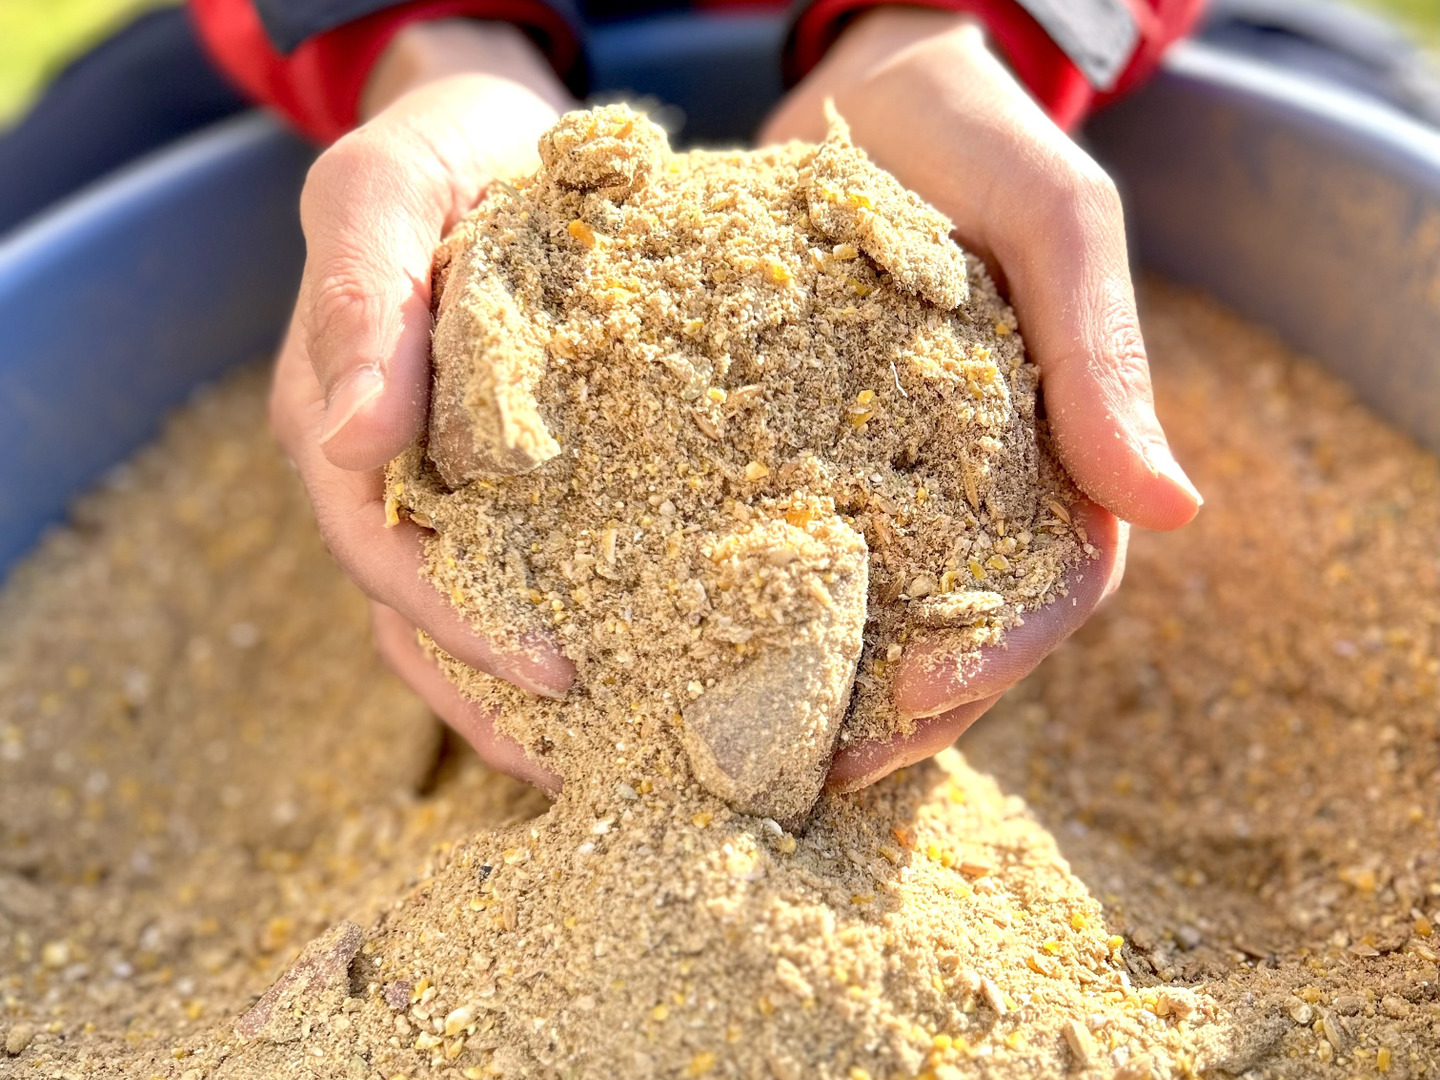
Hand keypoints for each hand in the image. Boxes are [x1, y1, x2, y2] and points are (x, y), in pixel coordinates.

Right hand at [269, 21, 574, 789]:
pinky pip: (527, 568)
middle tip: (605, 764)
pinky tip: (638, 672)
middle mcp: (384, 473)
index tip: (557, 673)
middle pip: (423, 617)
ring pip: (466, 615)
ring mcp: (444, 483)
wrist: (502, 139)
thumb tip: (350, 441)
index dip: (461, 624)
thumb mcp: (385, 191)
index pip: (384, 555)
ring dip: (529, 694)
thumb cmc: (442, 155)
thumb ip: (359, 299)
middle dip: (502, 696)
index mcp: (337, 422)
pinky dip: (568, 626)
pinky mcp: (510, 481)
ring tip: (624, 759)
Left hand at [760, 8, 1200, 790]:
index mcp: (1050, 448)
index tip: (919, 698)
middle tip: (812, 771)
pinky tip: (689, 647)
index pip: (1052, 585)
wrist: (858, 85)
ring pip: (870, 612)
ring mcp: (884, 475)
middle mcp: (971, 482)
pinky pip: (784, 543)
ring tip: (745, 744)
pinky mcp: (800, 450)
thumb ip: (1100, 346)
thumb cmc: (972, 137)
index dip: (1001, 655)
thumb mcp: (1049, 218)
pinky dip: (752, 605)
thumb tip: (1177, 507)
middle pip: (957, 630)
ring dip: (819, 688)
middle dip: (898, 712)